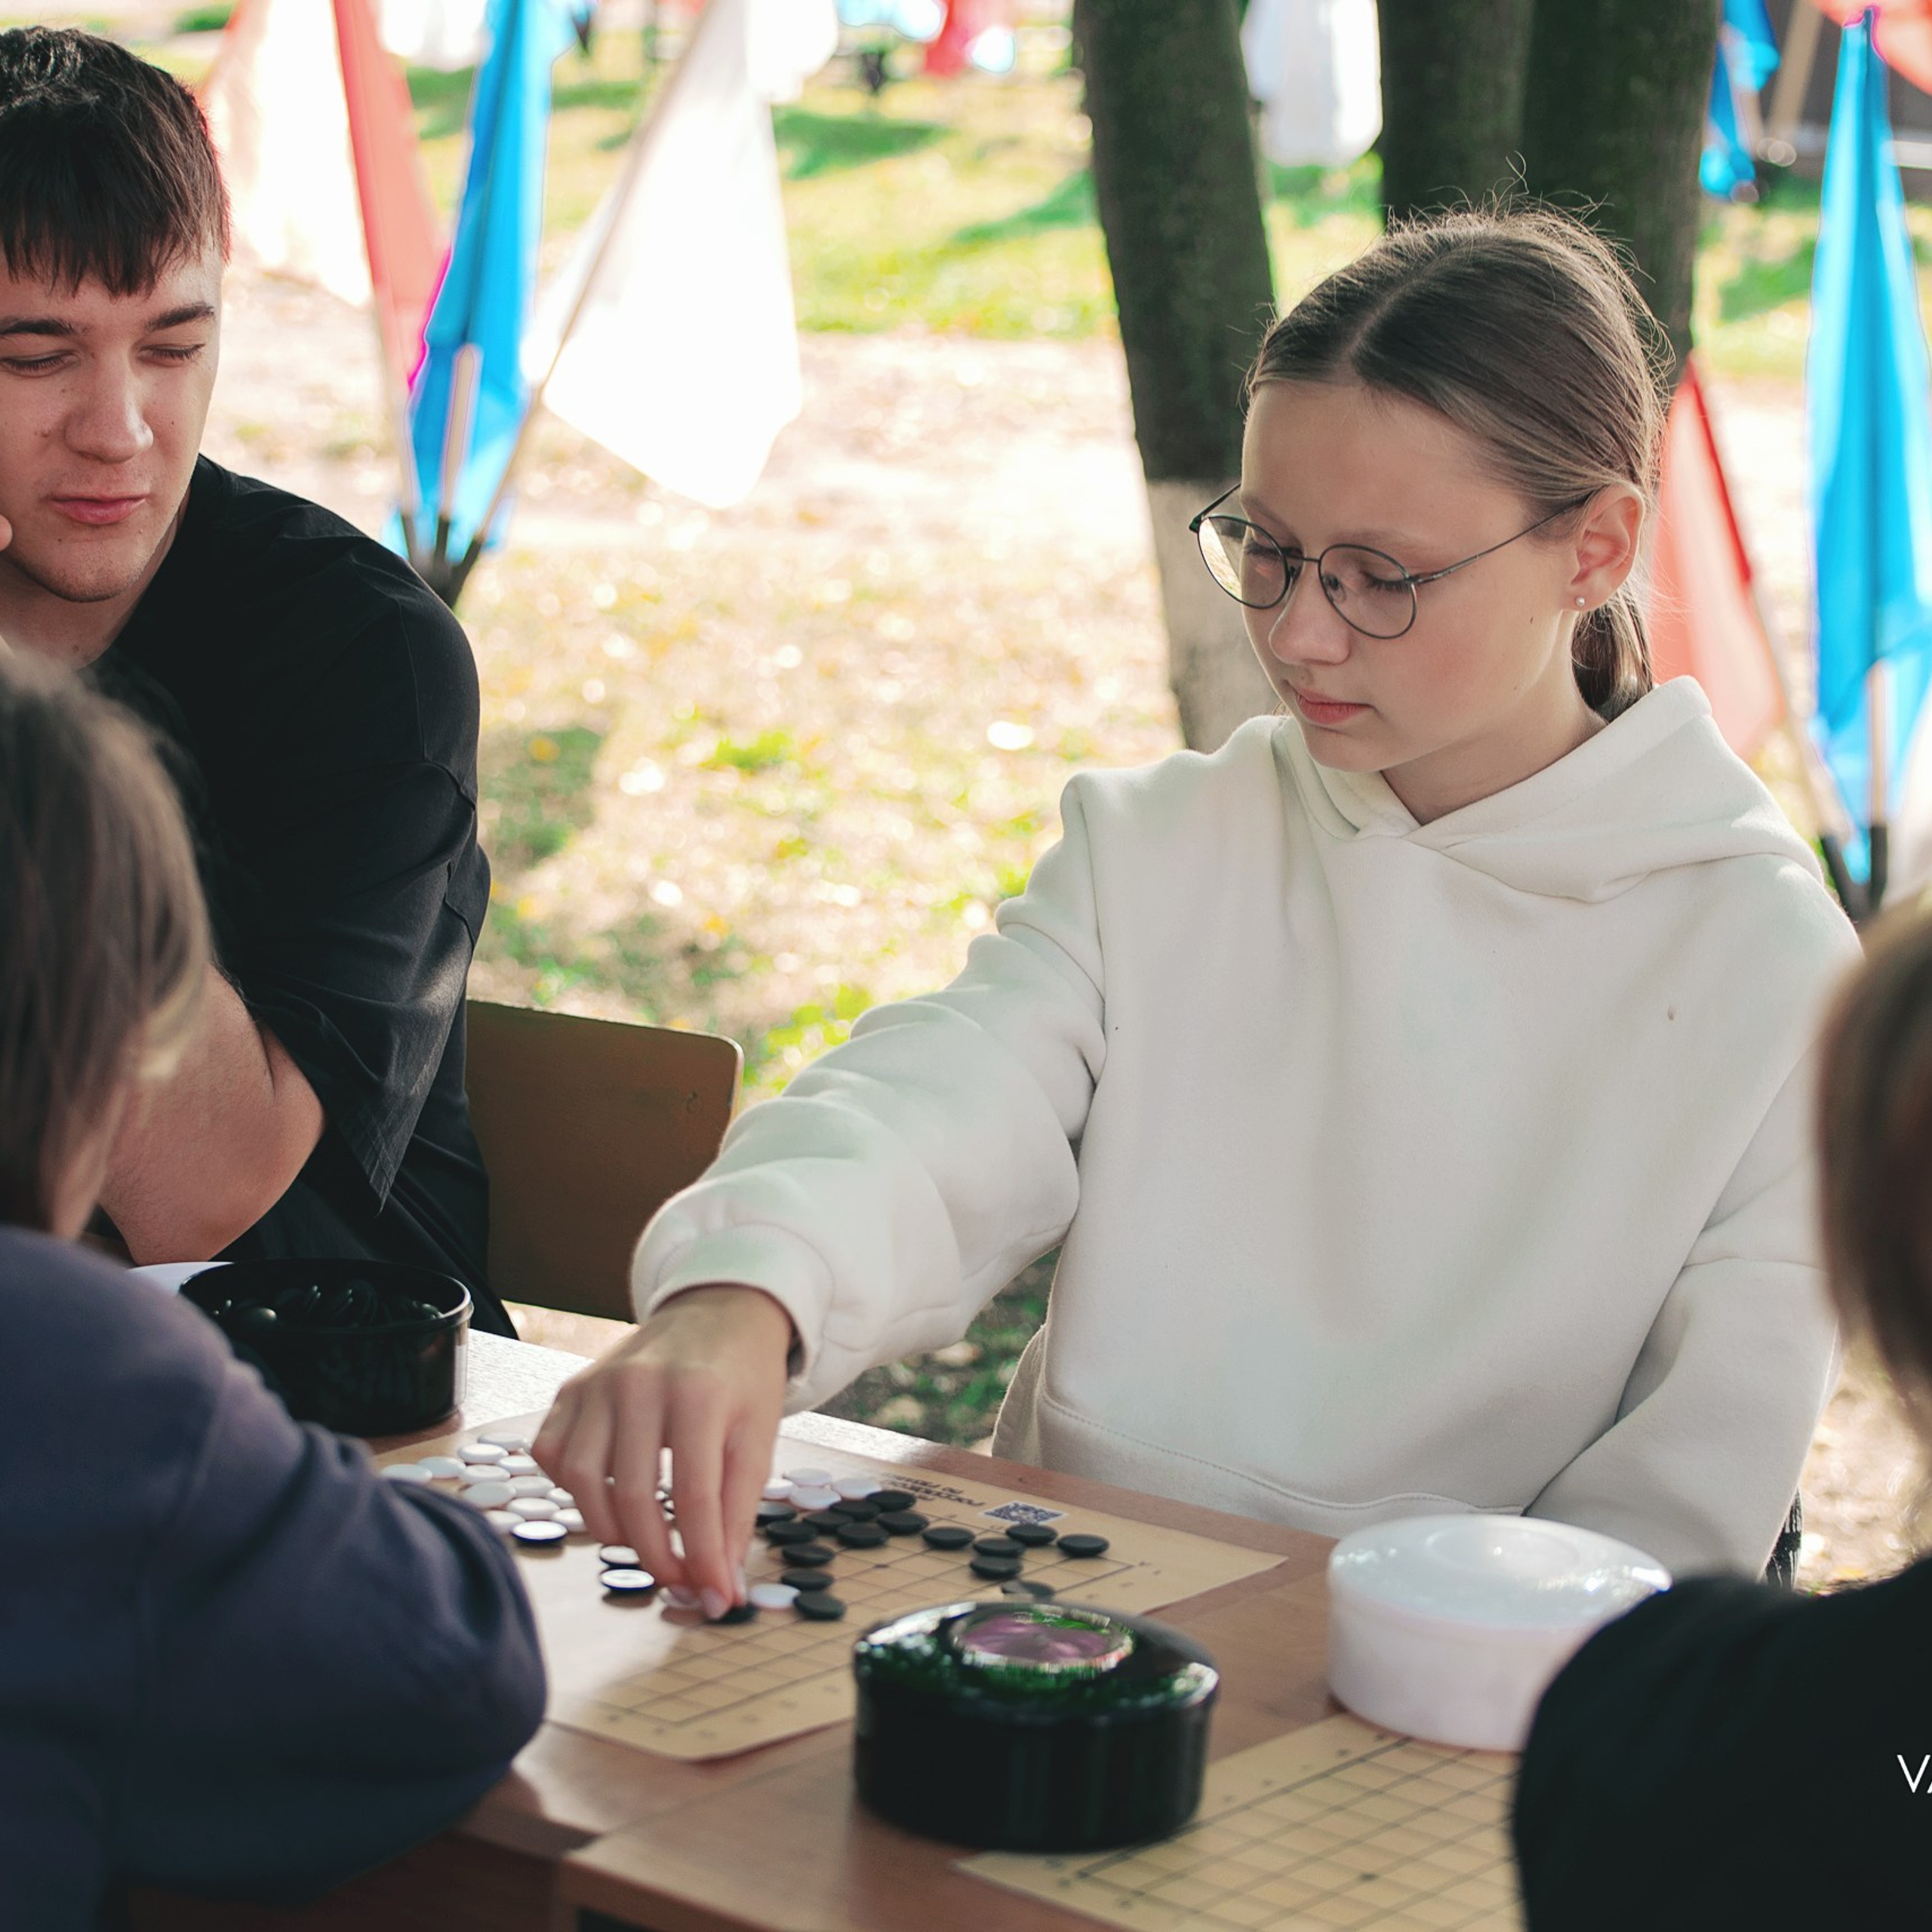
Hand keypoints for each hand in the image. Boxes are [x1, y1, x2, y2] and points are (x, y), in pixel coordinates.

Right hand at [533, 1285, 794, 1615]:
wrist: (717, 1314)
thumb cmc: (742, 1380)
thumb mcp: (758, 1440)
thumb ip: (738, 1513)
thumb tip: (722, 1588)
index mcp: (698, 1394)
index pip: (694, 1497)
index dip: (703, 1559)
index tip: (714, 1599)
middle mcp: (640, 1384)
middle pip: (633, 1497)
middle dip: (657, 1556)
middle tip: (679, 1581)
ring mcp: (597, 1384)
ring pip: (582, 1483)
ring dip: (612, 1530)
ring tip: (646, 1541)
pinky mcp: (571, 1388)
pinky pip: (553, 1456)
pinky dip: (575, 1491)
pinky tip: (609, 1495)